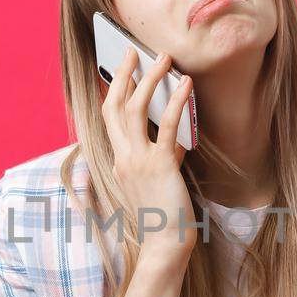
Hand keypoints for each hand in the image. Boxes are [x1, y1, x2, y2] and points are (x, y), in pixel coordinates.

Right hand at [99, 47, 195, 265]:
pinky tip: (186, 85)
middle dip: (122, 75)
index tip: (120, 71)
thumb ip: (161, 158)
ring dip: (149, 79)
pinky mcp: (159, 166)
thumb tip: (174, 140)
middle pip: (115, 106)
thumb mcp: (157, 181)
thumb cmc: (163, 218)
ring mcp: (138, 161)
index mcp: (119, 161)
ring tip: (162, 58)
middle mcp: (123, 157)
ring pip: (135, 109)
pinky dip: (177, 102)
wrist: (164, 245)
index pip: (110, 118)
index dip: (113, 91)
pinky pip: (167, 127)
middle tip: (132, 51)